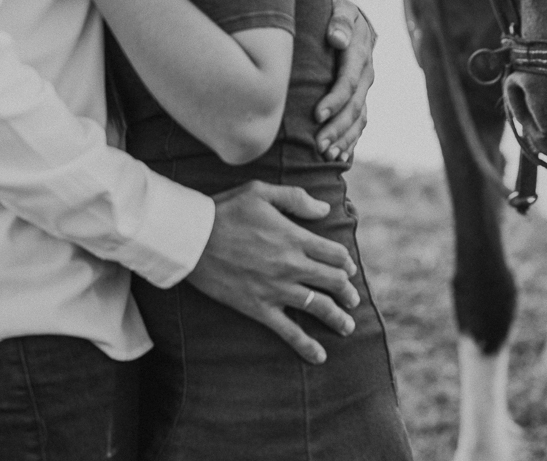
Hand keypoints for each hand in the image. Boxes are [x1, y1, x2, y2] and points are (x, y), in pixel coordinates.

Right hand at [187, 181, 359, 363]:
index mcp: (294, 237)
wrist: (193, 238)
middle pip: (332, 281)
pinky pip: (288, 331)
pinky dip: (306, 345)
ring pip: (318, 307)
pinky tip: (320, 356)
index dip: (346, 262)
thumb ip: (296, 198)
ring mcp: (276, 289)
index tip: (349, 268)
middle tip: (353, 299)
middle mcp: (291, 265)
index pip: (334, 254)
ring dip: (337, 317)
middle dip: (347, 291)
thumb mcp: (262, 191)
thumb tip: (325, 209)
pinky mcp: (259, 307)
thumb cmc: (226, 210)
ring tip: (348, 326)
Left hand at [315, 0, 375, 161]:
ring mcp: (364, 88)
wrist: (351, 15)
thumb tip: (336, 38)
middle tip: (318, 145)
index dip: (334, 100)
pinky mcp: (360, 96)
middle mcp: (366, 74)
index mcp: (360, 53)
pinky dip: (351, 140)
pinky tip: (339, 156)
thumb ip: (339, 20)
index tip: (316, 115)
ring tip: (326, 155)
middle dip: (337, 128)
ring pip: (359, 119)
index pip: (348, 82)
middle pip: (354, 107)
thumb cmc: (337, 9)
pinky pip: (360, 123)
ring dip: (344, 139)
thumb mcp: (341, 6)